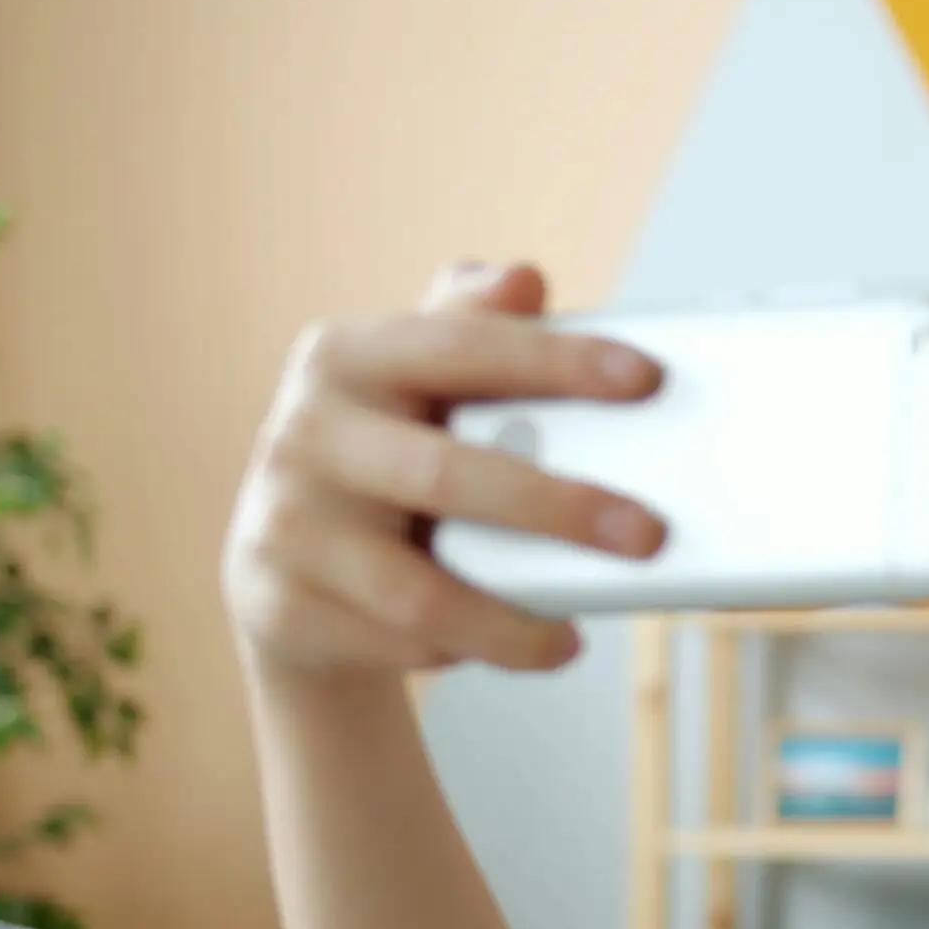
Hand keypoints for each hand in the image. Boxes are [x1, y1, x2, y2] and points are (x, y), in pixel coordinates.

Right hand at [223, 262, 667, 676]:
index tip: (649, 379)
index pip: (465, 348)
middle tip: (650, 536)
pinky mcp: (278, 605)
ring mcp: (283, 522)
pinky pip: (396, 643)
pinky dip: (466, 651)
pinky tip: (515, 645)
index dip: (558, 361)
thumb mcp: (424, 385)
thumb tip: (523, 278)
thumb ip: (477, 330)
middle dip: (561, 510)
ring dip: (511, 625)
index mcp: (348, 355)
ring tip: (574, 641)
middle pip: (449, 475)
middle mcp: (304, 432)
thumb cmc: (394, 455)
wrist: (288, 565)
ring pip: (418, 591)